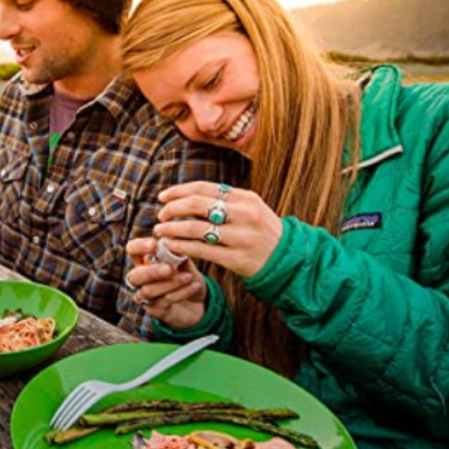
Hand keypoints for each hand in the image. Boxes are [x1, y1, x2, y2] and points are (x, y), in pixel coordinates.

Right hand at [125, 237, 207, 330]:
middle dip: (151, 272)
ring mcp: (145, 297)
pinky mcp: (155, 310)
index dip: (139, 247)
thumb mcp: (186, 264)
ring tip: (188, 277)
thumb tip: (175, 244)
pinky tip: (195, 286)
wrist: (198, 302)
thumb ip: (179, 255)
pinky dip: (181, 292)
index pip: (132, 250)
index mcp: (144, 261)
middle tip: (169, 269)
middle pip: (134, 276)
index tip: (154, 244)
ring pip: (149, 291)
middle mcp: (140, 279)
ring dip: (170, 283)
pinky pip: (164, 300)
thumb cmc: (187, 276)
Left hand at [152, 182, 282, 277]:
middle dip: (173, 208)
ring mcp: (241, 237)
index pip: (204, 188)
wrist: (288, 260)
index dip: (179, 191)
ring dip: (173, 229)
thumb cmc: (261, 231)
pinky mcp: (237, 259)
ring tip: (160, 231)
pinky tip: (172, 246)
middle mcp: (244, 215)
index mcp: (245, 198)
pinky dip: (182, 246)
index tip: (163, 197)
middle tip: (161, 215)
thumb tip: (187, 196)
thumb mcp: (250, 208)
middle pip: (197, 205)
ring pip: (196, 229)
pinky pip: (202, 250)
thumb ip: (224, 201)